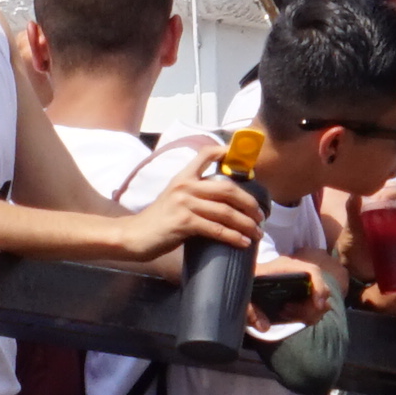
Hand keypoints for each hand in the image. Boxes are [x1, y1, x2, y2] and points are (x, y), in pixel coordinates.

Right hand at [105, 160, 261, 266]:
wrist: (135, 236)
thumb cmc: (158, 221)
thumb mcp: (174, 198)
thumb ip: (195, 195)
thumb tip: (224, 203)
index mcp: (183, 177)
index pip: (205, 154)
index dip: (226, 152)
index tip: (243, 161)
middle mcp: (185, 186)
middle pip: (227, 189)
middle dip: (249, 203)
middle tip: (261, 216)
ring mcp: (184, 204)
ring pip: (225, 211)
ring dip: (246, 224)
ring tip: (257, 233)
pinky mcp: (183, 223)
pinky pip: (216, 229)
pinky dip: (233, 237)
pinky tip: (242, 242)